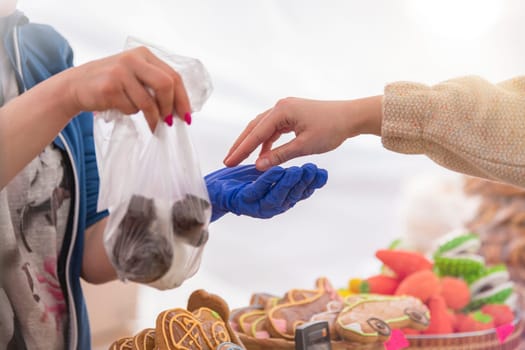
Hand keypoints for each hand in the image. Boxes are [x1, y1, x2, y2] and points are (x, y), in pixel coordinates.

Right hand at [63, 46, 190, 129]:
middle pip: (165, 85)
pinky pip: (131, 108)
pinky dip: (131, 113)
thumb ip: (156, 86)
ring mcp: (120, 72)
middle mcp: (133, 59)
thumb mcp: (135, 76)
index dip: (182, 98)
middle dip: (170, 107)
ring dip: (152, 118)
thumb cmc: (111, 83)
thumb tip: (181, 110)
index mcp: (144, 54)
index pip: (173, 76)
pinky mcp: (110, 87)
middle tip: (169, 122)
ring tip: (151, 125)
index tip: (186, 116)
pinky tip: (121, 107)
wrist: (75, 85)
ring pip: (148, 102)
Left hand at [205, 163, 327, 221]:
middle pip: (292, 195)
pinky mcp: (244, 203)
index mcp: (279, 200)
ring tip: (298, 170)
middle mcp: (271, 206)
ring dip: (288, 183)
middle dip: (304, 183)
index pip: (300, 193)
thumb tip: (307, 171)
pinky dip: (267, 181)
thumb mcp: (268, 176)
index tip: (322, 173)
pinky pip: (258, 191)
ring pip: (277, 196)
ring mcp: (258, 206)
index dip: (312, 185)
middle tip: (313, 169)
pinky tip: (275, 170)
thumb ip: (285, 175)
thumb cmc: (242, 182)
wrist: (216, 189)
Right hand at [223, 96, 382, 169]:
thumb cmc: (331, 129)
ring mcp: (286, 109)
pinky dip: (266, 141)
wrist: (351, 117)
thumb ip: (279, 156)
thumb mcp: (304, 146)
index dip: (241, 149)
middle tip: (228, 161)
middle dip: (241, 145)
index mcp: (282, 111)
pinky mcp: (291, 115)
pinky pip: (273, 129)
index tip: (229, 162)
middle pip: (254, 127)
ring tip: (240, 159)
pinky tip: (262, 155)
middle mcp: (280, 107)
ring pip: (262, 128)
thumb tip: (258, 166)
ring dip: (252, 143)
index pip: (256, 133)